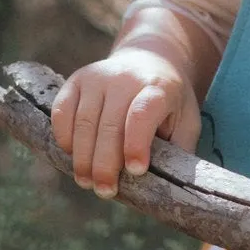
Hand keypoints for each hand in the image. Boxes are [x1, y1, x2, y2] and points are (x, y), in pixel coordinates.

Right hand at [50, 49, 200, 197]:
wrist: (150, 58)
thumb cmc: (169, 101)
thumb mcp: (187, 120)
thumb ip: (180, 148)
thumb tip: (167, 185)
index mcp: (158, 88)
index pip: (142, 114)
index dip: (136, 144)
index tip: (136, 171)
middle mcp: (125, 78)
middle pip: (109, 125)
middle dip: (105, 164)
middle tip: (105, 191)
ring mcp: (97, 77)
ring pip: (83, 122)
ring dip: (82, 157)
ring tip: (86, 182)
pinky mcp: (76, 80)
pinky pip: (62, 110)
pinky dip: (64, 136)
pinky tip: (71, 155)